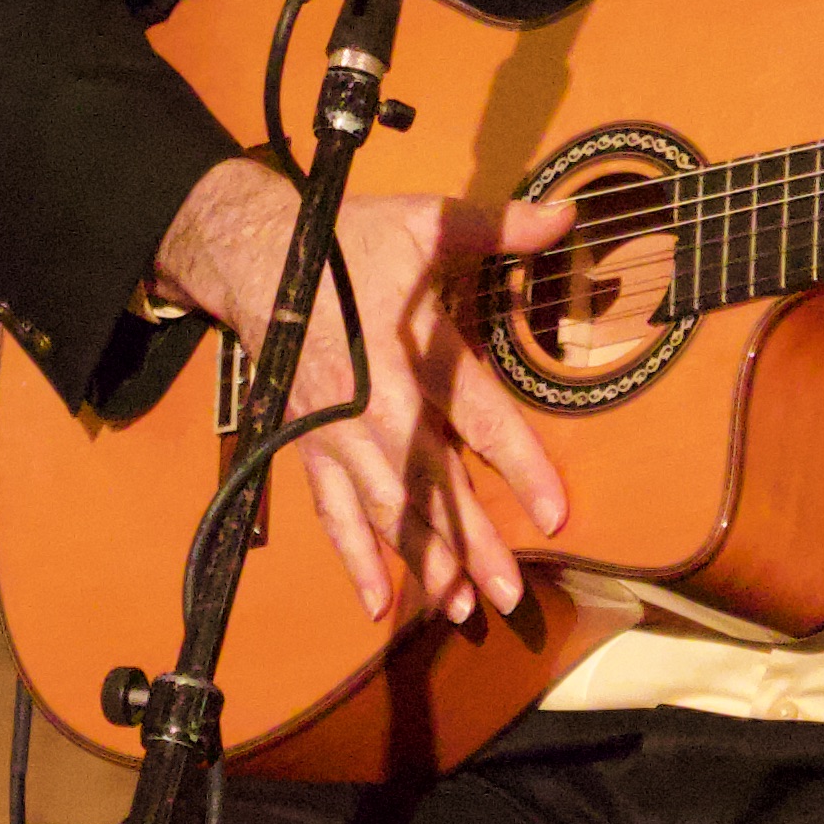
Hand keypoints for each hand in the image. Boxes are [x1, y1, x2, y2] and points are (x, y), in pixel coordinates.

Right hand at [153, 157, 576, 622]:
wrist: (255, 261)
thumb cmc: (345, 245)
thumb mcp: (423, 223)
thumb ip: (497, 227)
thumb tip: (568, 215)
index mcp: (413, 357)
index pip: (479, 420)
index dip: (521, 467)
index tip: (557, 514)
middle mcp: (376, 410)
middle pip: (432, 486)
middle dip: (472, 543)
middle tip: (512, 594)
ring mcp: (338, 437)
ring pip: (386, 511)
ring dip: (424, 561)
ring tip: (462, 608)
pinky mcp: (310, 449)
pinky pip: (332, 512)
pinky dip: (353, 558)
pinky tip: (377, 603)